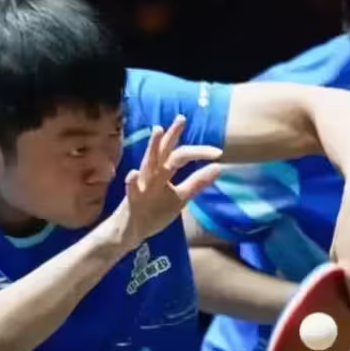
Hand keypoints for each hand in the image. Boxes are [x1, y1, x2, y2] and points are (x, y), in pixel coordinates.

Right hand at [113, 115, 222, 247]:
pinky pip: (131, 189)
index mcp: (164, 172)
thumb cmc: (155, 211)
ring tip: (157, 130)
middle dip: (172, 134)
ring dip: (152, 147)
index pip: (181, 154)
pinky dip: (132, 182)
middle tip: (182, 118)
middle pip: (163, 150)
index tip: (218, 152)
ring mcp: (140, 186)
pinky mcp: (131, 200)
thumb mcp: (180, 197)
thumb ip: (196, 183)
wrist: (131, 232)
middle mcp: (152, 174)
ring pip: (147, 164)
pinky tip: (133, 174)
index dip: (199, 151)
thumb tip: (218, 167)